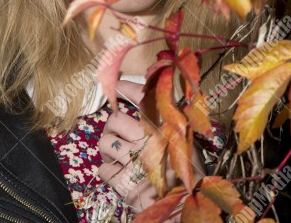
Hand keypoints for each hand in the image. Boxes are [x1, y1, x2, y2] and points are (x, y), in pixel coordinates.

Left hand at [97, 80, 205, 218]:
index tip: (115, 84)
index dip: (125, 88)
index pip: (142, 98)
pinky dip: (107, 169)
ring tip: (116, 154)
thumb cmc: (188, 174)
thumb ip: (172, 124)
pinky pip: (103, 168)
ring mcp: (134, 161)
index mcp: (166, 127)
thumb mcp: (187, 143)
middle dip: (112, 125)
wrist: (184, 206)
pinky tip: (117, 171)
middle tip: (117, 133)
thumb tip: (155, 104)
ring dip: (107, 147)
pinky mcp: (123, 182)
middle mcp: (149, 140)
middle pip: (115, 119)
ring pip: (105, 142)